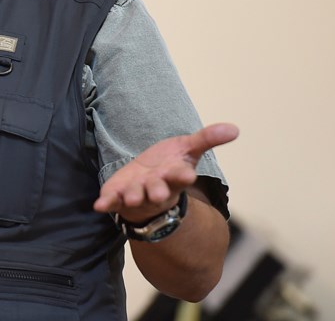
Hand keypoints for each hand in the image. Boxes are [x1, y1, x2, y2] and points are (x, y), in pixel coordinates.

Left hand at [93, 123, 238, 222]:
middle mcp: (156, 188)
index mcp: (173, 176)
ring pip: (136, 197)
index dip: (183, 175)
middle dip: (158, 191)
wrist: (147, 183)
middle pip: (158, 190)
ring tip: (131, 197)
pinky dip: (106, 203)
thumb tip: (235, 128)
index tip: (188, 174)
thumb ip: (207, 139)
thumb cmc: (168, 166)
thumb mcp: (188, 149)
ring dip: (133, 197)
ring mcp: (137, 193)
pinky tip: (99, 205)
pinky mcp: (118, 195)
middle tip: (159, 193)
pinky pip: (112, 201)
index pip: (180, 176)